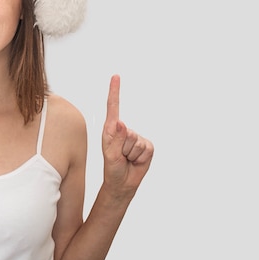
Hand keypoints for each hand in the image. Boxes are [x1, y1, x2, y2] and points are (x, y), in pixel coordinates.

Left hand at [101, 75, 152, 197]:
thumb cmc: (112, 168)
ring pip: (137, 142)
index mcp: (111, 130)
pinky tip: (135, 161)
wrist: (123, 183)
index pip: (114, 107)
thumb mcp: (110, 155)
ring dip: (131, 154)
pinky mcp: (148, 146)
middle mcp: (124, 131)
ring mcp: (137, 138)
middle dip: (123, 148)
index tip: (115, 76)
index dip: (115, 91)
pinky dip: (140, 158)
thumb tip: (121, 123)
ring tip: (126, 159)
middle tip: (120, 157)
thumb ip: (115, 140)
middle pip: (127, 132)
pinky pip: (146, 149)